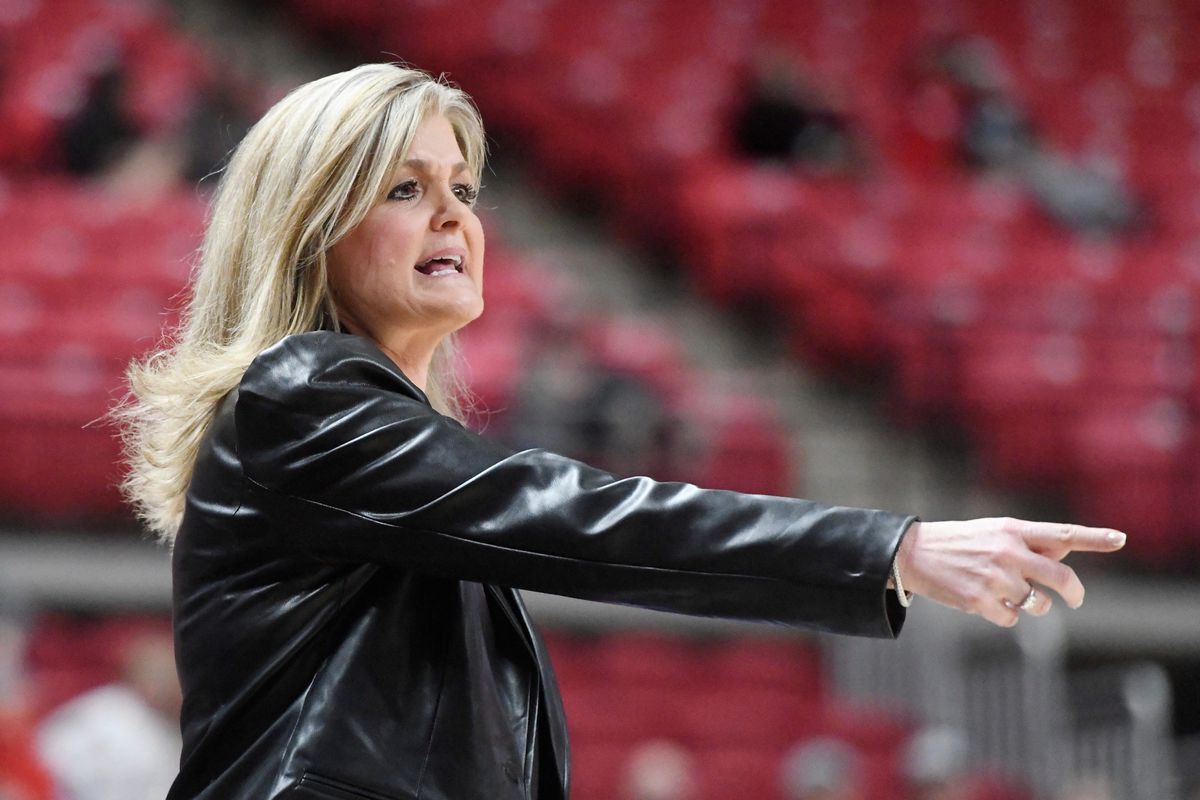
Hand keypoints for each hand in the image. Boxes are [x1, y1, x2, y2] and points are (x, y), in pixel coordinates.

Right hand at [894, 518, 1125, 627]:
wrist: (912, 553)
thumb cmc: (959, 542)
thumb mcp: (994, 532)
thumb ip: (1030, 541)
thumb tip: (1065, 548)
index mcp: (1012, 530)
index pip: (1062, 533)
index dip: (1094, 538)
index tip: (1121, 539)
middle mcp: (1007, 552)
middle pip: (1061, 577)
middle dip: (1074, 592)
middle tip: (1075, 598)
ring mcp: (995, 578)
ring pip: (1038, 604)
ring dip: (1033, 605)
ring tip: (1011, 595)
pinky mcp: (979, 601)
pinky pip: (1012, 618)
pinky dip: (1005, 614)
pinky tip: (986, 602)